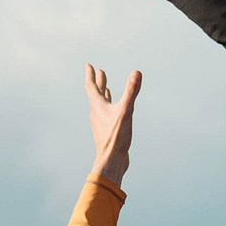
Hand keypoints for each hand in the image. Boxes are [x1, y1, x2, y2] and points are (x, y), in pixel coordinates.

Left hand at [85, 63, 140, 185]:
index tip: (89, 65)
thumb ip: (131, 91)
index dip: (90, 75)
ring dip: (103, 94)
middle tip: (98, 71)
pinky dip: (109, 107)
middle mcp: (97, 113)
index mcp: (98, 106)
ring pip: (100, 104)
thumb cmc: (116, 137)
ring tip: (105, 88)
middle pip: (95, 94)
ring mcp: (101, 122)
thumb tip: (136, 72)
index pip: (91, 86)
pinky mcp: (107, 130)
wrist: (111, 160)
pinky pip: (106, 114)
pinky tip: (113, 110)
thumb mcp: (126, 111)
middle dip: (98, 82)